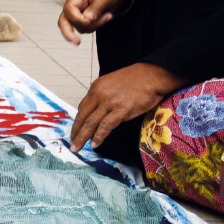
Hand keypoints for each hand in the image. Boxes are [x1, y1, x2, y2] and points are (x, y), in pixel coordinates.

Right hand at [58, 0, 128, 44]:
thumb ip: (96, 6)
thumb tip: (87, 19)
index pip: (69, 10)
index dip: (77, 18)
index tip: (89, 21)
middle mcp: (74, 5)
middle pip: (64, 22)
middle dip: (69, 33)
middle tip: (77, 42)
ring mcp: (78, 13)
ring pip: (78, 27)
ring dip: (94, 25)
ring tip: (108, 16)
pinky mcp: (85, 19)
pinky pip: (87, 28)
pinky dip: (97, 26)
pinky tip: (106, 17)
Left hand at [69, 63, 186, 153]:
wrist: (152, 75)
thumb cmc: (136, 79)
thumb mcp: (112, 83)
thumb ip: (103, 96)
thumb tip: (98, 111)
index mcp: (96, 87)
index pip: (83, 108)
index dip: (78, 121)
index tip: (75, 130)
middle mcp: (99, 95)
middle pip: (83, 116)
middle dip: (75, 132)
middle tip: (71, 144)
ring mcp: (109, 103)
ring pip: (90, 123)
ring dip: (82, 137)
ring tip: (77, 148)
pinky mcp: (121, 110)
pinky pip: (105, 126)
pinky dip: (99, 136)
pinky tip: (94, 144)